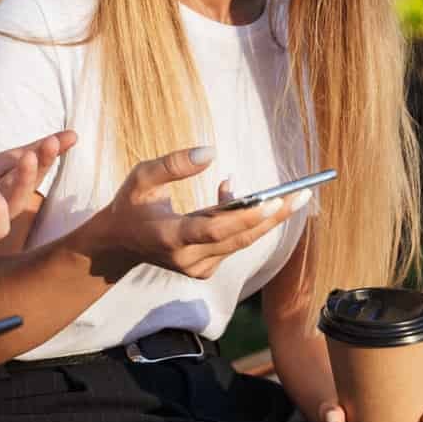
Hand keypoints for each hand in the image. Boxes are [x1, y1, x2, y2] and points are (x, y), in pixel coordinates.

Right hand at [80, 148, 309, 278]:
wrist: (119, 244)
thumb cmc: (130, 205)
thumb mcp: (141, 177)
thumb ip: (173, 164)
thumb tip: (212, 151)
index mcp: (169, 237)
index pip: (214, 229)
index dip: (245, 216)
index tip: (274, 199)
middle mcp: (187, 259)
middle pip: (239, 239)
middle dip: (273, 216)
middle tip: (304, 195)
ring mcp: (197, 268)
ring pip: (240, 242)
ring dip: (261, 216)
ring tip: (286, 194)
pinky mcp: (204, 270)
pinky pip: (233, 244)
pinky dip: (242, 221)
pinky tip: (233, 197)